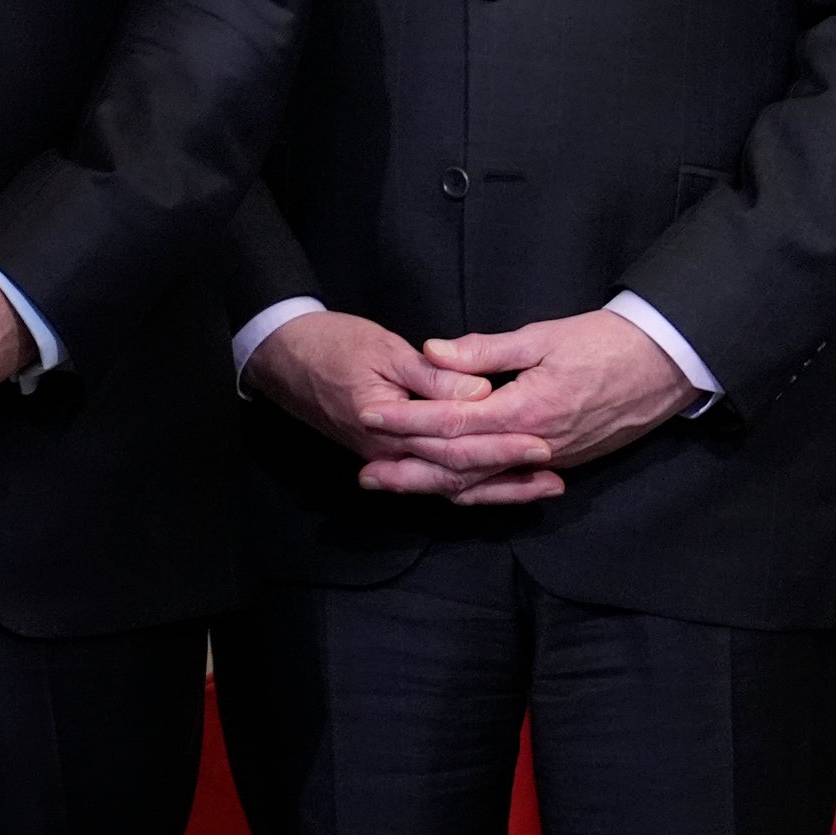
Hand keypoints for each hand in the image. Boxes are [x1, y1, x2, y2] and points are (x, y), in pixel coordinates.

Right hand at [245, 310, 552, 502]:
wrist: (281, 355)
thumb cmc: (332, 345)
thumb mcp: (383, 351)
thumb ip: (432, 377)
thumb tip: (480, 392)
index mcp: (389, 427)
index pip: (454, 447)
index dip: (499, 446)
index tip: (540, 444)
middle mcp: (388, 454)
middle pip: (456, 477)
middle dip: (507, 478)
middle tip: (554, 479)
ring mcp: (387, 458)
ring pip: (447, 485)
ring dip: (495, 489)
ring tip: (541, 489)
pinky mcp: (387, 454)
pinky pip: (434, 478)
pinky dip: (469, 483)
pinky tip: (496, 482)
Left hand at [386, 311, 702, 502]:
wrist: (665, 365)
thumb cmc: (605, 343)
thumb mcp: (542, 337)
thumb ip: (484, 350)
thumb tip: (431, 351)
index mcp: (525, 411)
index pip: (452, 424)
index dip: (407, 421)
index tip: (369, 416)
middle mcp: (536, 445)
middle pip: (461, 466)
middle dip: (410, 471)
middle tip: (366, 474)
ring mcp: (551, 458)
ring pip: (483, 482)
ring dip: (436, 485)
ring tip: (394, 484)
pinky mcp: (562, 460)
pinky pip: (508, 483)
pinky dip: (475, 488)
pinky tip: (448, 488)